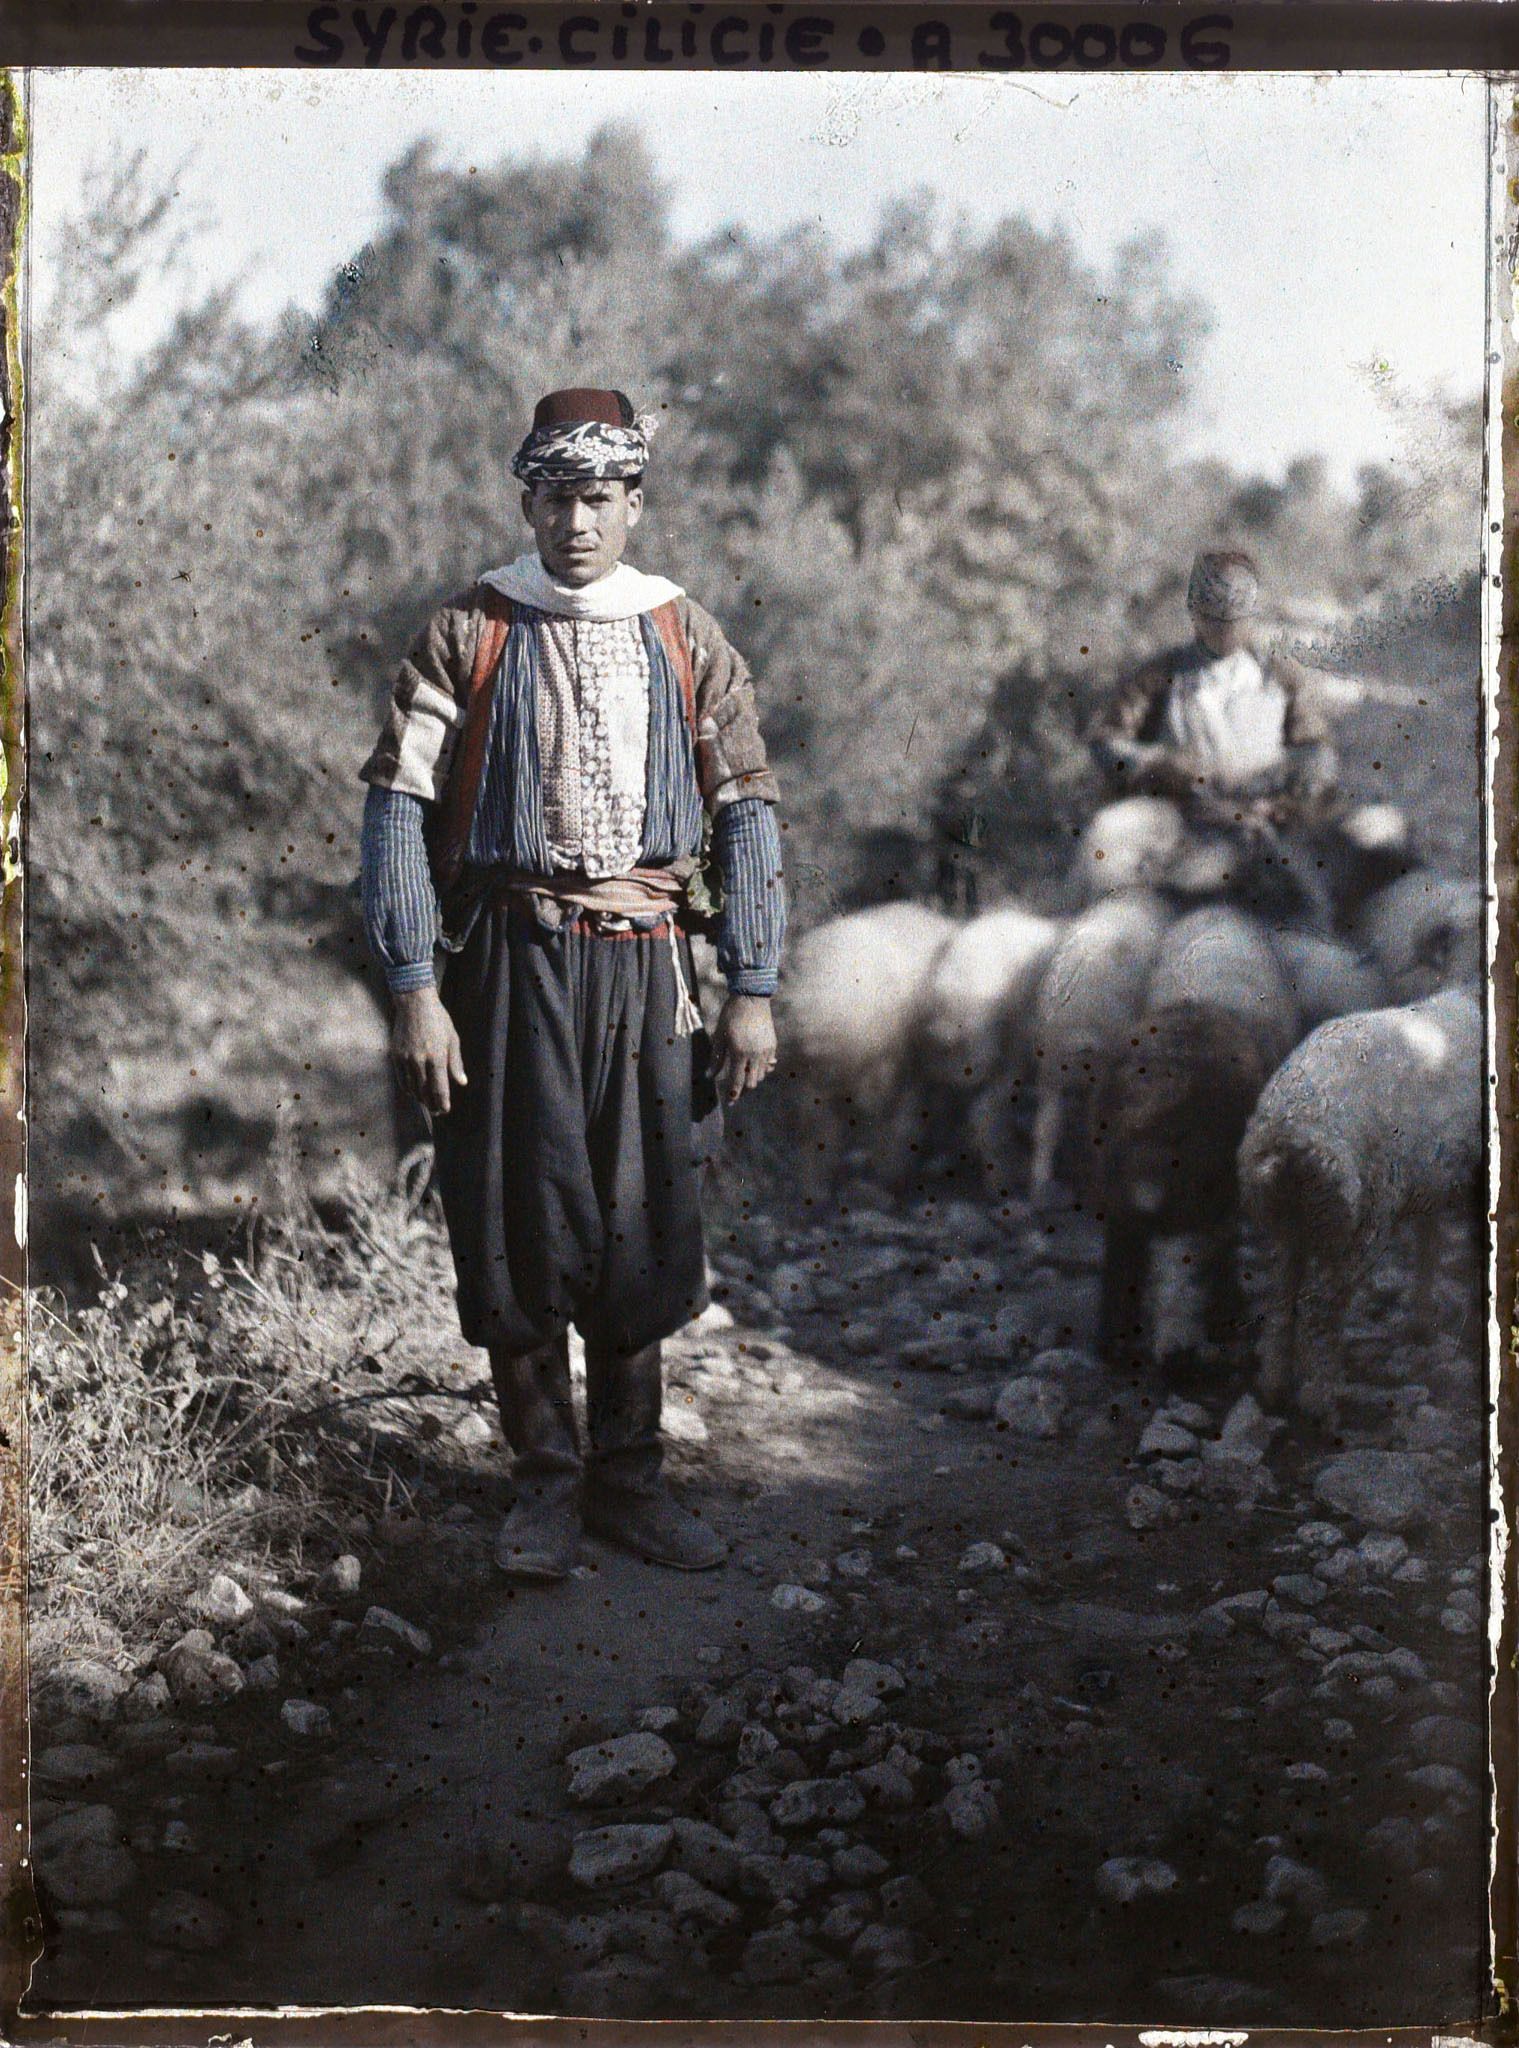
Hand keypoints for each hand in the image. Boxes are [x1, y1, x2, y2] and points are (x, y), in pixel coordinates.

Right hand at [391, 986, 466, 1116]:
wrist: (414, 1004)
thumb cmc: (438, 1020)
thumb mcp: (452, 1039)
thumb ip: (456, 1063)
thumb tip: (461, 1082)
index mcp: (437, 1057)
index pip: (440, 1088)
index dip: (442, 1103)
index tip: (445, 1110)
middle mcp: (420, 1061)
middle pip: (425, 1092)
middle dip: (431, 1104)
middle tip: (437, 1111)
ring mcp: (406, 1059)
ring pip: (412, 1088)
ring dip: (420, 1098)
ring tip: (427, 1102)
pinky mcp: (396, 1056)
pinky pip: (401, 1079)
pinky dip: (408, 1088)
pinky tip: (414, 1090)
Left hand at [710, 994, 776, 1105]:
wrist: (751, 998)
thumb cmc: (731, 1015)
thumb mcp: (719, 1036)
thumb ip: (715, 1058)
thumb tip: (709, 1076)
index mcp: (740, 1053)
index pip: (737, 1081)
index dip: (733, 1094)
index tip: (729, 1102)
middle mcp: (755, 1055)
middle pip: (752, 1083)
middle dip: (743, 1090)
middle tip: (735, 1092)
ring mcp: (766, 1051)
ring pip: (762, 1075)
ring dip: (752, 1080)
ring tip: (743, 1078)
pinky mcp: (772, 1045)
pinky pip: (769, 1065)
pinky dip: (761, 1070)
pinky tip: (753, 1067)